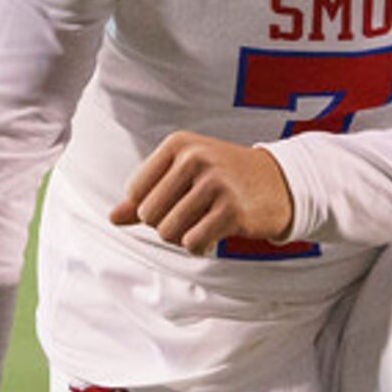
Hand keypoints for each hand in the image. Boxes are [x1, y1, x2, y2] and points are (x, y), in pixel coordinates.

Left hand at [111, 131, 295, 254]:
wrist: (279, 183)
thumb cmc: (222, 179)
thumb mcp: (183, 176)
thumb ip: (145, 196)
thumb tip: (112, 218)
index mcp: (178, 144)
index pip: (135, 191)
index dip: (149, 206)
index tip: (175, 201)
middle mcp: (195, 158)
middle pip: (149, 214)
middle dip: (165, 224)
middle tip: (191, 217)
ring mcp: (215, 183)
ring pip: (168, 231)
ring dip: (182, 237)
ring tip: (202, 225)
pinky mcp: (232, 210)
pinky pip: (192, 243)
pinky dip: (199, 247)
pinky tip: (213, 236)